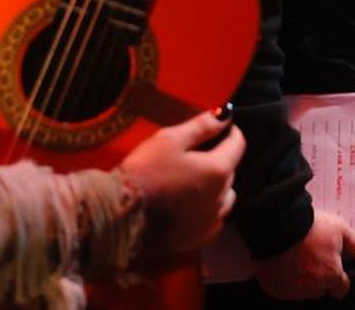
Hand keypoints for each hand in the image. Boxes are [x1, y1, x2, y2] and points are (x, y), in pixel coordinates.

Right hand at [119, 110, 243, 258]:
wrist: (117, 216)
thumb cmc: (144, 172)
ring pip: (225, 196)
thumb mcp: (169, 140)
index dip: (229, 132)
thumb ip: (202, 127)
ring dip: (216, 186)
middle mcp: (221, 197)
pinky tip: (190, 205)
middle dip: (219, 159)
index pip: (238, 144)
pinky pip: (214, 219)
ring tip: (193, 181)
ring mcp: (211, 220)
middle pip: (230, 170)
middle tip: (196, 155)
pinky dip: (208, 209)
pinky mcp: (197, 238)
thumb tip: (226, 115)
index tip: (219, 128)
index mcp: (218, 170)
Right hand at [256, 208, 354, 299]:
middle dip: (321, 277)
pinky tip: (286, 262)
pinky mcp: (275, 289)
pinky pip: (285, 290)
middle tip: (314, 256)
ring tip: (299, 257)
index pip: (342, 288)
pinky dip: (286, 280)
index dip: (340, 277)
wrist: (278, 224)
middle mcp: (312, 288)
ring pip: (303, 291)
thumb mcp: (342, 231)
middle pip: (321, 289)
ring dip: (303, 279)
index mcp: (331, 275)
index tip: (334, 266)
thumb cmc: (310, 226)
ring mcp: (292, 291)